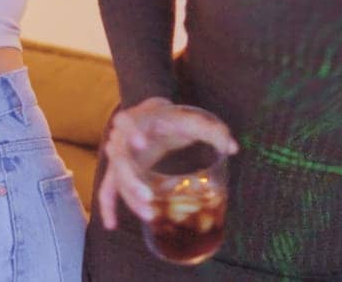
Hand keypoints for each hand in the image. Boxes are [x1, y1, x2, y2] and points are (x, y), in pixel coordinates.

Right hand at [96, 98, 237, 230]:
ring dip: (129, 198)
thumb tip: (233, 149)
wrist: (154, 117)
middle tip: (148, 196)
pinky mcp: (118, 172)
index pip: (125, 122)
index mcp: (136, 119)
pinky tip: (112, 225)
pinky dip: (108, 207)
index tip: (142, 144)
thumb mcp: (190, 118)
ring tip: (149, 215)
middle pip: (117, 159)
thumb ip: (212, 130)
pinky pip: (108, 189)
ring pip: (114, 178)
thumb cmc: (172, 118)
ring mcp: (117, 156)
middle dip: (130, 180)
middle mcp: (120, 137)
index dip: (130, 133)